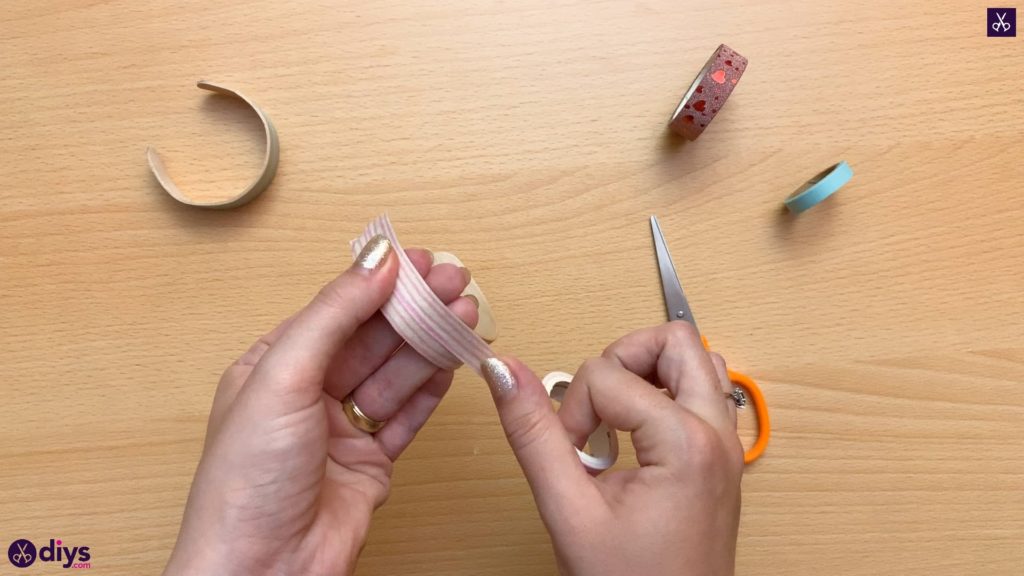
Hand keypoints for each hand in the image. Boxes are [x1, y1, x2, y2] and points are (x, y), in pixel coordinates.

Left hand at [164, 235, 477, 575]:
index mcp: (273, 367)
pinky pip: (407, 417)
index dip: (380, 282)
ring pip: (395, 375)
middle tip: (457, 283)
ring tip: (466, 315)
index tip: (420, 262)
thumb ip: (333, 315)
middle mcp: (307, 395)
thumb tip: (375, 263)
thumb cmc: (245, 485)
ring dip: (430, 344)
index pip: (336, 310)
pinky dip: (431, 390)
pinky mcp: (369, 463)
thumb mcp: (283, 378)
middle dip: (415, 309)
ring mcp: (340, 430)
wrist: (263, 571)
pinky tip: (451, 364)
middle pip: (372, 339)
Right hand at [481, 323, 743, 575]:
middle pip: (673, 339)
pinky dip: (666, 396)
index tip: (571, 456)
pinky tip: (636, 438)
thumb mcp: (568, 510)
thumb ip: (532, 433)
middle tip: (595, 408)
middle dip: (622, 361)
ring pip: (696, 360)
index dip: (573, 408)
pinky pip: (704, 394)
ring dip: (649, 373)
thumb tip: (502, 370)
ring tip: (616, 420)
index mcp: (685, 442)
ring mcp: (728, 444)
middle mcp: (718, 433)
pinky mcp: (723, 457)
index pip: (609, 374)